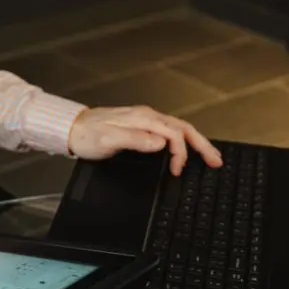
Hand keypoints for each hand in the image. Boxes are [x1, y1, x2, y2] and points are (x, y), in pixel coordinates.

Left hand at [67, 105, 222, 174]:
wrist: (72, 128)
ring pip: (178, 129)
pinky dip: (183, 141)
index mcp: (144, 119)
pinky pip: (169, 132)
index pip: (174, 134)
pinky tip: (187, 149)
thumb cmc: (87, 136)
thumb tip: (161, 143)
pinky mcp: (141, 126)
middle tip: (217, 162)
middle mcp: (148, 116)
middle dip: (202, 145)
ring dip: (196, 142)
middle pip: (183, 128)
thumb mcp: (108, 139)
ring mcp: (145, 120)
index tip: (177, 171)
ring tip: (210, 156)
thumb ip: (135, 140)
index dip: (180, 153)